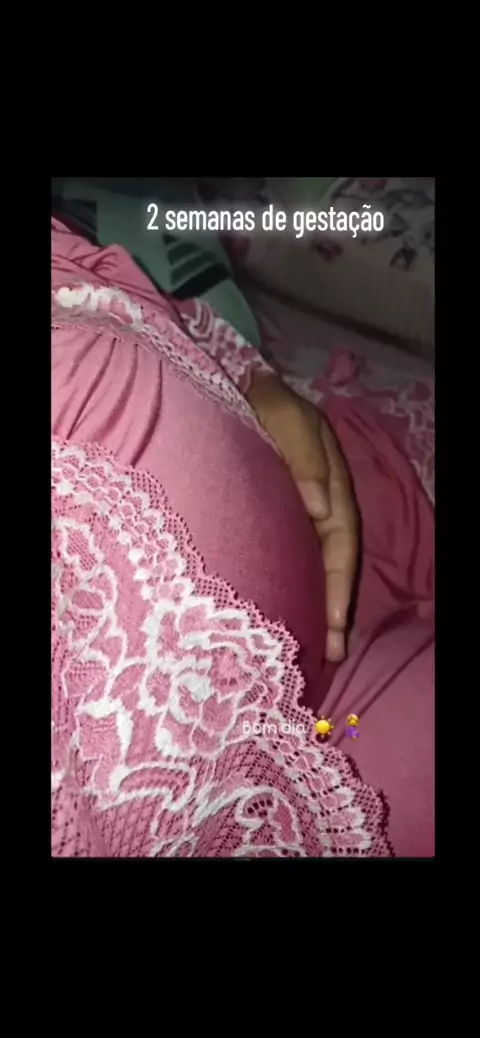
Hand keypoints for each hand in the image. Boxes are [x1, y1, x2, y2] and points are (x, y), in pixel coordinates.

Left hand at [247, 374, 358, 661]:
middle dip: (336, 605)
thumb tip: (320, 510)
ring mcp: (295, 507)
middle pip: (334, 557)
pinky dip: (296, 585)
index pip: (341, 535)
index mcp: (328, 477)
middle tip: (333, 651)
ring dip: (320, 603)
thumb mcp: (280, 411)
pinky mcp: (271, 515)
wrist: (224, 387)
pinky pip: (291, 554)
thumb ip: (301, 453)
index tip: (332, 619)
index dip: (339, 578)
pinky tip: (291, 614)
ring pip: (315, 561)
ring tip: (322, 648)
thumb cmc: (252, 397)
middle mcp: (318, 497)